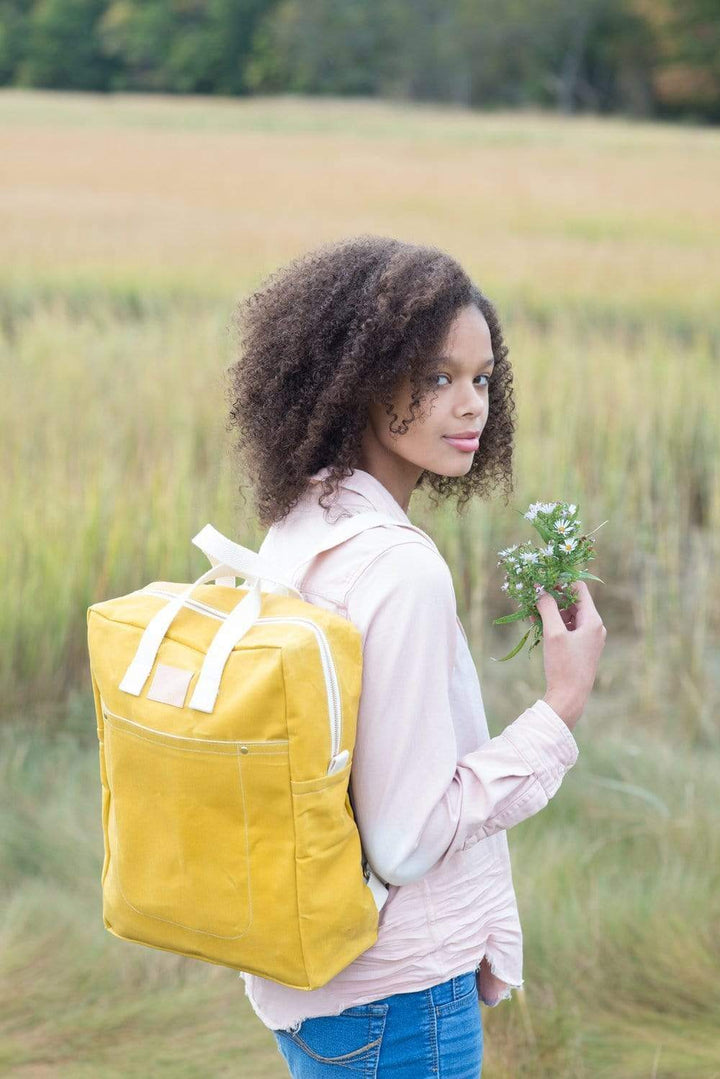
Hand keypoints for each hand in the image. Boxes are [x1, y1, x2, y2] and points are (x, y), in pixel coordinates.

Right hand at [532, 580, 606, 729]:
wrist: (570, 697)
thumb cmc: (564, 665)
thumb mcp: (553, 633)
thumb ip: (547, 608)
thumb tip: (540, 589)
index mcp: (593, 620)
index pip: (580, 589)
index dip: (562, 581)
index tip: (543, 578)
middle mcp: (594, 627)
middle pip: (573, 602)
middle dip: (553, 596)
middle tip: (533, 593)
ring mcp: (588, 639)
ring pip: (568, 616)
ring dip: (551, 611)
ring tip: (531, 609)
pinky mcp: (580, 649)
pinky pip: (567, 629)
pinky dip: (553, 624)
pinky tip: (536, 623)